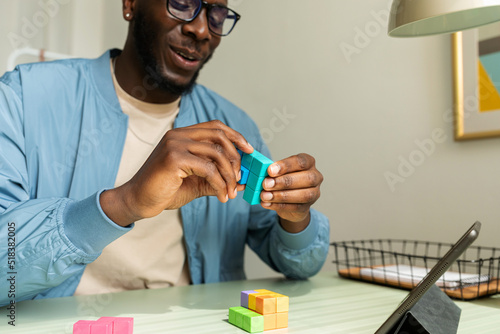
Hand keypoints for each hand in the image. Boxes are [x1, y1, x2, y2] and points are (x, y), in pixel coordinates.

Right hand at [100, 120, 252, 225]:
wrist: (138, 201)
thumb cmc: (164, 190)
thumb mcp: (196, 183)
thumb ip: (216, 178)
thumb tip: (240, 182)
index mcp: (182, 135)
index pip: (214, 127)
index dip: (235, 136)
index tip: (249, 150)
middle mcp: (178, 135)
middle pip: (219, 135)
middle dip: (236, 156)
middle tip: (240, 176)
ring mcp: (175, 144)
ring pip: (216, 153)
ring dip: (229, 175)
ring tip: (230, 191)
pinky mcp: (174, 158)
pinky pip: (208, 169)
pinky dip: (220, 183)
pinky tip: (221, 196)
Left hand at [260, 153, 322, 232]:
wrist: (290, 199)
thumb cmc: (285, 179)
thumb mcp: (280, 170)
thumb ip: (273, 171)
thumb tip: (260, 173)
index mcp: (309, 162)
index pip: (300, 161)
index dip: (285, 166)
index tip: (270, 170)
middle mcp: (315, 176)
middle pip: (306, 178)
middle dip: (284, 181)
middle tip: (266, 184)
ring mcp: (314, 193)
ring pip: (303, 195)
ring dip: (281, 195)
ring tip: (265, 195)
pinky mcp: (307, 207)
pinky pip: (295, 207)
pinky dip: (278, 205)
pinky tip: (267, 203)